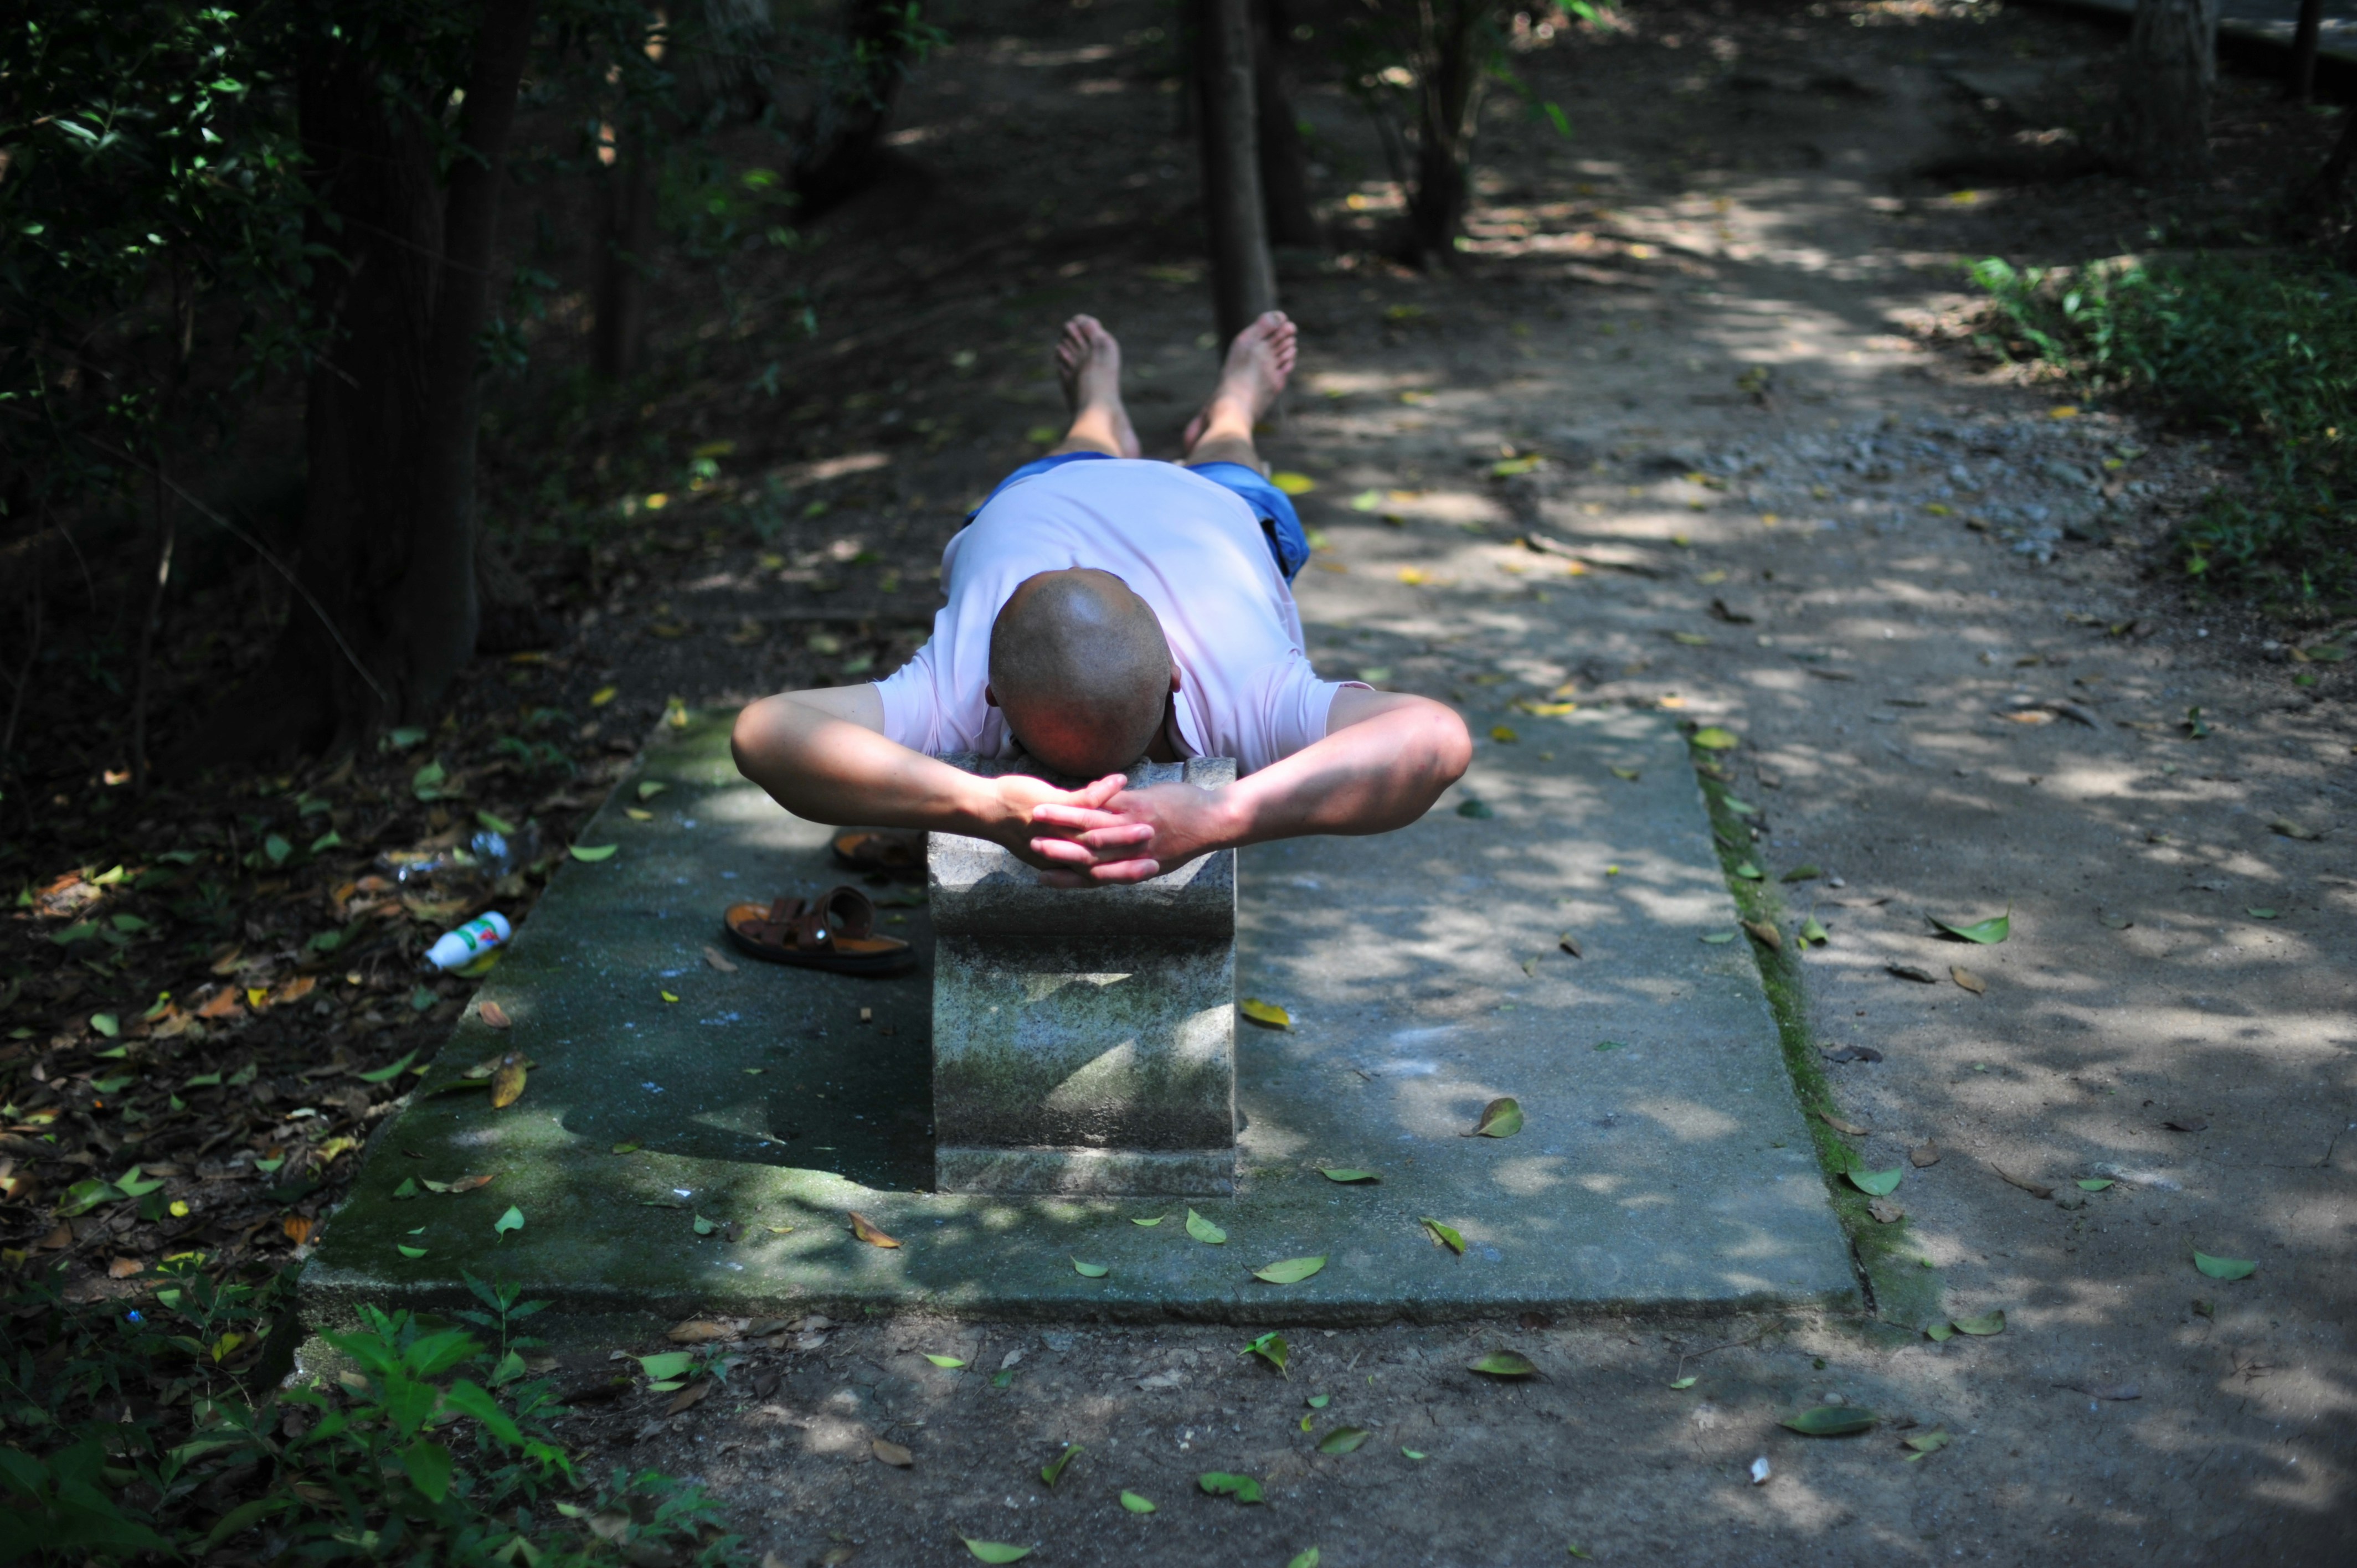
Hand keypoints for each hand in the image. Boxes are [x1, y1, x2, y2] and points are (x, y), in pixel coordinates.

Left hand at [984, 773, 1151, 874]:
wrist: (986, 811)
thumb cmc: (1015, 822)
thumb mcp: (1047, 839)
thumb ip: (1069, 843)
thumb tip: (1087, 841)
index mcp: (1066, 861)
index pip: (1105, 868)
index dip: (1131, 868)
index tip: (1155, 864)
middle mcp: (1066, 849)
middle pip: (1109, 852)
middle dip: (1139, 848)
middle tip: (1163, 842)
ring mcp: (1061, 829)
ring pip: (1102, 828)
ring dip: (1129, 820)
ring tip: (1155, 812)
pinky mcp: (1054, 808)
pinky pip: (1086, 800)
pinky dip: (1106, 789)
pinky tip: (1122, 779)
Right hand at [1023, 781, 1234, 885]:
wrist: (1214, 821)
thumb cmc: (1186, 835)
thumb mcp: (1157, 854)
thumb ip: (1132, 856)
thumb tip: (1116, 855)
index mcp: (1131, 868)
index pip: (1092, 877)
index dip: (1065, 878)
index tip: (1041, 877)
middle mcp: (1129, 855)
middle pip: (1085, 857)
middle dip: (1055, 853)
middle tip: (1028, 848)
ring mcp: (1132, 833)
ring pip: (1089, 832)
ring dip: (1060, 825)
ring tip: (1035, 818)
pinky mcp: (1138, 810)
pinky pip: (1104, 808)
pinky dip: (1081, 804)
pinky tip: (1063, 796)